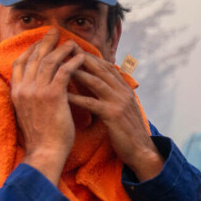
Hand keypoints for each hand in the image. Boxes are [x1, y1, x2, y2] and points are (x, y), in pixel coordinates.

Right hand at [11, 28, 87, 183]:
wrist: (45, 152)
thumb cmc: (41, 136)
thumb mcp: (28, 113)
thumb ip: (30, 97)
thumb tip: (38, 88)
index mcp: (16, 93)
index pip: (20, 64)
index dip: (31, 50)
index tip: (40, 41)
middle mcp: (23, 88)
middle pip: (33, 57)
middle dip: (45, 42)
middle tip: (55, 31)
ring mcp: (36, 91)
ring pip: (49, 62)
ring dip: (61, 49)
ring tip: (72, 42)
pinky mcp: (52, 96)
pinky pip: (64, 72)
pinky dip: (72, 62)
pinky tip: (81, 57)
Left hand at [67, 53, 163, 180]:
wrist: (141, 151)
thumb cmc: (128, 132)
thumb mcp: (123, 109)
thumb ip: (113, 96)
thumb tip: (100, 86)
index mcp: (125, 89)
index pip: (106, 66)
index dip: (90, 56)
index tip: (73, 49)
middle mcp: (123, 92)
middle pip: (100, 69)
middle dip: (81, 58)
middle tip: (63, 49)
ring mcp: (119, 103)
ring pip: (96, 82)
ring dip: (77, 72)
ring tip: (59, 66)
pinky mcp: (113, 115)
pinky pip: (91, 103)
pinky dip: (76, 97)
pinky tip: (62, 94)